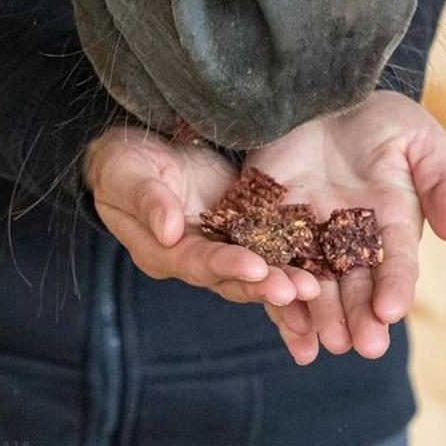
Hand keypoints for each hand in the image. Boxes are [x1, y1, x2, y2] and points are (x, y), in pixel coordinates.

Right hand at [83, 126, 319, 305]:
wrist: (142, 153)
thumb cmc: (124, 163)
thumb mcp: (125, 173)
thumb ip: (147, 199)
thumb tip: (168, 230)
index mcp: (162, 250)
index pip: (197, 262)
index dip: (227, 265)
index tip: (256, 268)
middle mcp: (194, 258)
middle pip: (233, 279)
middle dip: (267, 285)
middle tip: (301, 290)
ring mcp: (221, 246)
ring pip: (256, 274)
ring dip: (285, 286)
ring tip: (316, 292)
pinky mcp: (243, 230)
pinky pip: (269, 254)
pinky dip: (292, 269)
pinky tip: (321, 283)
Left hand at [245, 90, 445, 364]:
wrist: (326, 92)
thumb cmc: (384, 119)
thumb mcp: (422, 142)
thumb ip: (441, 184)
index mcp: (391, 220)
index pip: (396, 261)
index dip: (396, 286)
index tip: (392, 310)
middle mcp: (350, 235)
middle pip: (356, 282)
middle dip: (359, 315)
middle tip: (362, 346)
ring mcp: (309, 230)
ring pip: (314, 279)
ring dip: (319, 311)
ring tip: (325, 342)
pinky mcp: (271, 218)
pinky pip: (271, 256)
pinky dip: (273, 284)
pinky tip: (276, 309)